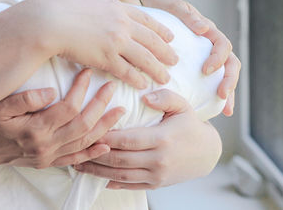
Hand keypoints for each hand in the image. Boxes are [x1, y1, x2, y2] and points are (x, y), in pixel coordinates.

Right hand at [0, 70, 124, 168]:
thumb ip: (25, 98)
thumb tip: (51, 91)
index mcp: (35, 128)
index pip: (68, 108)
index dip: (81, 89)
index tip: (88, 72)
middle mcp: (46, 145)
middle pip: (83, 125)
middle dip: (101, 105)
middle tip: (112, 87)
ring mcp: (48, 156)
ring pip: (83, 143)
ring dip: (104, 127)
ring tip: (119, 112)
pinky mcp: (47, 161)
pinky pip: (75, 159)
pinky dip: (92, 153)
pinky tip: (105, 145)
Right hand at [22, 0, 178, 88]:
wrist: (49, 20)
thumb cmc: (61, 9)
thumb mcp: (89, 1)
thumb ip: (103, 8)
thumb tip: (107, 10)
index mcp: (117, 7)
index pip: (146, 19)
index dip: (161, 29)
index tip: (170, 37)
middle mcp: (122, 23)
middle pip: (151, 39)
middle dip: (166, 51)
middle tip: (175, 60)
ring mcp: (116, 41)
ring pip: (145, 58)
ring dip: (157, 69)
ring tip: (165, 78)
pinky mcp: (106, 58)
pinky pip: (127, 71)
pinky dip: (138, 78)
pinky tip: (143, 84)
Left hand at [74, 89, 221, 188]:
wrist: (208, 153)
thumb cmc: (190, 125)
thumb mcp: (182, 105)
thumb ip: (164, 97)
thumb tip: (144, 96)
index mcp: (163, 139)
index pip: (128, 139)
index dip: (106, 136)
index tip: (88, 129)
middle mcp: (159, 160)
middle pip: (120, 159)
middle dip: (95, 154)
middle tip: (74, 147)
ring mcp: (157, 175)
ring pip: (121, 175)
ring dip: (98, 171)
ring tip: (78, 163)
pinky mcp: (156, 185)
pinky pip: (130, 185)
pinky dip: (112, 183)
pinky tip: (97, 176)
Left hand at [147, 0, 240, 115]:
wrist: (163, 7)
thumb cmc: (170, 7)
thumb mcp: (178, 8)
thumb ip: (190, 17)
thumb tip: (204, 28)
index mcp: (211, 32)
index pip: (223, 46)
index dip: (218, 59)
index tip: (206, 70)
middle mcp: (214, 45)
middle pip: (231, 63)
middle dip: (230, 80)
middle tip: (222, 95)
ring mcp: (211, 56)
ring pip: (226, 74)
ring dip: (229, 91)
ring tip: (226, 109)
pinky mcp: (203, 65)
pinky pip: (214, 80)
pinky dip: (217, 95)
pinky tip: (215, 109)